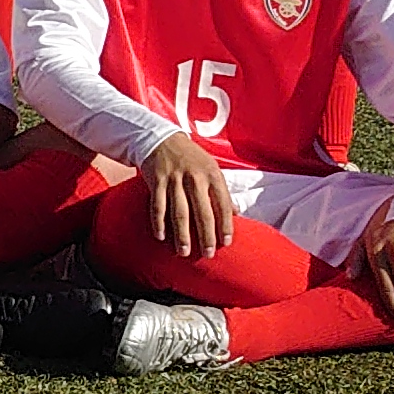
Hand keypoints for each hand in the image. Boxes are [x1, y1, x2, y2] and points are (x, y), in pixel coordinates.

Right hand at [141, 132, 234, 257]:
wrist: (162, 139)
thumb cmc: (191, 158)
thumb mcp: (212, 169)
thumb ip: (222, 191)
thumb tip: (236, 214)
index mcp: (212, 175)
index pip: (223, 204)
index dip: (225, 225)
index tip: (226, 243)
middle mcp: (195, 178)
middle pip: (202, 212)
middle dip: (206, 235)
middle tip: (208, 254)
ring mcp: (174, 180)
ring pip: (179, 212)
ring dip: (182, 234)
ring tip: (184, 252)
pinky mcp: (157, 181)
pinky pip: (157, 206)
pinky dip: (158, 222)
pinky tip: (161, 237)